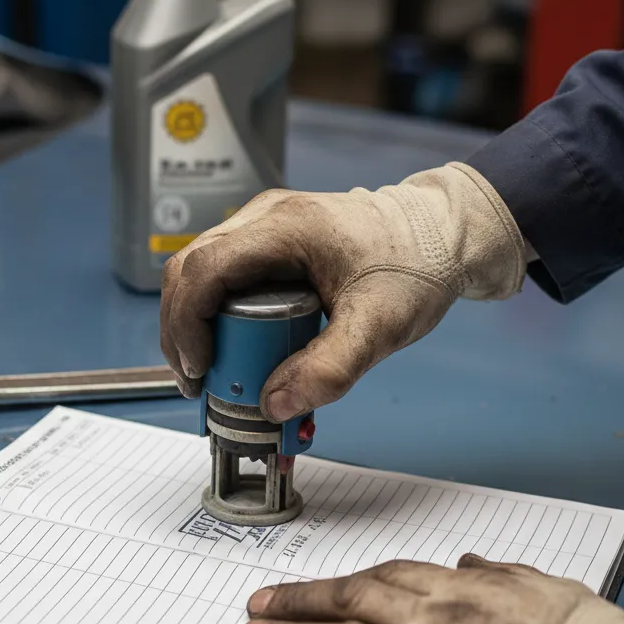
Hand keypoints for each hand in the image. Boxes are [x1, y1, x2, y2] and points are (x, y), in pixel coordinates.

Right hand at [160, 163, 525, 419]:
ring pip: (198, 275)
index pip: (204, 269)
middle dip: (182, 332)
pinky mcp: (267, 246)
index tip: (201, 369)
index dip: (187, 323)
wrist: (441, 237)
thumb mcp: (379, 326)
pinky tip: (235, 352)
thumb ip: (330, 369)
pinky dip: (216, 318)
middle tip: (199, 381)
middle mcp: (264, 219)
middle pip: (189, 271)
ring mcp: (262, 228)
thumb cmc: (417, 265)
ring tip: (215, 373)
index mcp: (286, 227)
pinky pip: (221, 280)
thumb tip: (275, 404)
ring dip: (195, 326)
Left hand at [240, 555, 623, 623]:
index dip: (345, 582)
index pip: (387, 578)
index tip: (320, 586)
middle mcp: (428, 621)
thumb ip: (499, 573)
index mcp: (458, 589)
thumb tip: (470, 561)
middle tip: (261, 604)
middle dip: (300, 602)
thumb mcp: (545, 587)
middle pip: (349, 602)